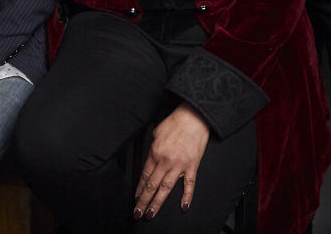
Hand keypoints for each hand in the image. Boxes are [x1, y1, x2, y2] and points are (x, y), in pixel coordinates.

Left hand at [134, 104, 209, 219]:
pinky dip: (186, 196)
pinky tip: (183, 206)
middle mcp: (166, 161)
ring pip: (166, 188)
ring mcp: (180, 165)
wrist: (193, 117)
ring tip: (151, 213)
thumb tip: (151, 158)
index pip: (144, 175)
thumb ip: (153, 148)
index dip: (139, 189)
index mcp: (155, 152)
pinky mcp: (192, 166)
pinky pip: (189, 184)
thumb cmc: (176, 122)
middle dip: (143, 201)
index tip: (136, 198)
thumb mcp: (156, 133)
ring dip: (157, 203)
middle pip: (152, 185)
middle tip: (138, 213)